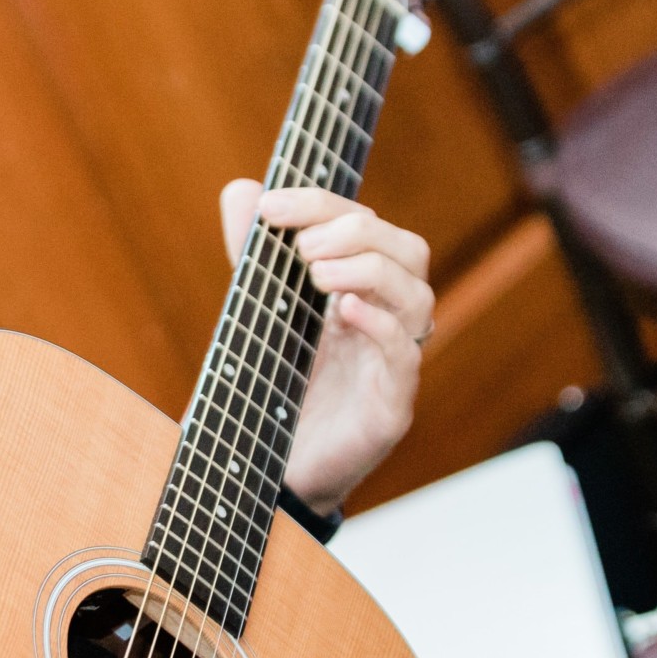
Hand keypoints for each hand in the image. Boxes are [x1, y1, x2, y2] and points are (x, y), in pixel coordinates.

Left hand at [220, 182, 432, 514]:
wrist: (270, 469)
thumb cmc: (277, 386)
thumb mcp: (260, 311)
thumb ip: (252, 254)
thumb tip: (239, 188)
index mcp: (361, 286)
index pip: (363, 223)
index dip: (321, 204)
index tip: (271, 206)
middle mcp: (386, 317)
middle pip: (407, 249)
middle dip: (355, 232)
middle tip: (303, 247)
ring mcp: (393, 360)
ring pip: (417, 296)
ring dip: (369, 271)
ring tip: (317, 273)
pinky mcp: (391, 404)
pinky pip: (405, 355)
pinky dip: (380, 325)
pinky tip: (344, 312)